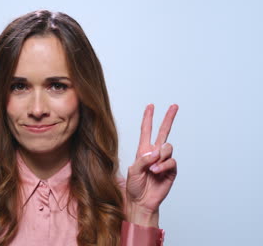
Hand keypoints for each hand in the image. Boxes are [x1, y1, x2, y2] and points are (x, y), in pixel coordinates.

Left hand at [125, 104, 178, 226]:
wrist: (142, 202)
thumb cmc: (134, 187)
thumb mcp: (133, 171)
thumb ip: (143, 159)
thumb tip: (156, 151)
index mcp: (143, 151)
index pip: (146, 131)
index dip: (148, 118)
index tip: (150, 106)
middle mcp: (154, 153)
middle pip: (163, 132)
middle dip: (168, 118)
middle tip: (174, 106)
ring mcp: (164, 161)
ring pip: (168, 147)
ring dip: (160, 156)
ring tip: (152, 169)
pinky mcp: (171, 170)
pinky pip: (171, 161)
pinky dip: (164, 166)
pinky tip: (157, 172)